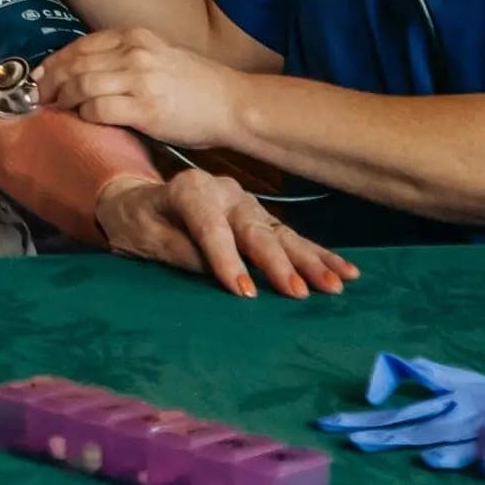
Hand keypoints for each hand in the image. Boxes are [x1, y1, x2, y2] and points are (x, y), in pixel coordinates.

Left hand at [39, 27, 244, 150]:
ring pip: (81, 85)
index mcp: (137, 37)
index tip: (40, 76)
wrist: (233, 103)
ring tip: (54, 110)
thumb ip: (126, 58)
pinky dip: (84, 115)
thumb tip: (86, 73)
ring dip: (62, 99)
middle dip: (49, 81)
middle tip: (38, 97)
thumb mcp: (160, 56)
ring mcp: (140, 80)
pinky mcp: (146, 109)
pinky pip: (99, 109)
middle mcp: (135, 53)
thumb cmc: (198, 85)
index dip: (55, 61)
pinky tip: (82, 121)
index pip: (81, 45)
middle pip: (75, 63)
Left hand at [94, 170, 355, 300]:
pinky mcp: (260, 218)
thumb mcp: (143, 238)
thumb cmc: (138, 221)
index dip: (227, 261)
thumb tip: (214, 269)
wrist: (139, 199)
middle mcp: (224, 191)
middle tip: (300, 292)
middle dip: (279, 263)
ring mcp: (246, 204)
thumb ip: (178, 251)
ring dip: (310, 261)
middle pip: (254, 230)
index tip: (245, 293)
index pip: (211, 228)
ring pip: (281, 234)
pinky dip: (318, 254)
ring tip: (335, 284)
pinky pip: (292, 237)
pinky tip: (345, 270)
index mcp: (190, 190)